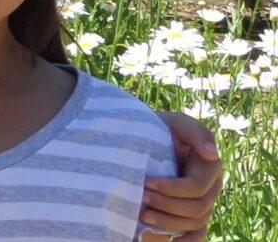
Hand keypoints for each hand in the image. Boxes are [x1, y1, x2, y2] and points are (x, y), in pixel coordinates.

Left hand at [143, 111, 222, 240]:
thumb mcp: (176, 122)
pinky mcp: (191, 213)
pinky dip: (187, 241)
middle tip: (140, 197)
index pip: (195, 187)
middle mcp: (210, 188)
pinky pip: (197, 234)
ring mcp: (202, 202)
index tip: (146, 182)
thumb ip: (195, 132)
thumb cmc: (160, 127)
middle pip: (195, 208)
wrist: (144, 136)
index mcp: (209, 167)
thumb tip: (212, 154)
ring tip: (142, 215)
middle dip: (166, 205)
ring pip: (194, 223)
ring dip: (168, 223)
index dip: (171, 189)